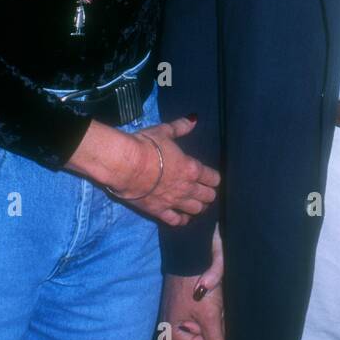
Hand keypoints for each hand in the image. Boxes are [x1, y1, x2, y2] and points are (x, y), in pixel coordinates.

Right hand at [65, 116, 219, 226]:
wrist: (125, 165)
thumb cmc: (146, 145)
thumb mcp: (164, 131)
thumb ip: (180, 127)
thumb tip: (193, 119)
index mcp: (192, 168)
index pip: (213, 178)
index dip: (214, 178)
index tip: (210, 178)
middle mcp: (187, 187)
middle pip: (208, 196)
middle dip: (208, 194)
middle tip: (203, 191)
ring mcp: (174, 201)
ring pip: (196, 210)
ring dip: (198, 207)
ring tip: (195, 204)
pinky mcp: (160, 211)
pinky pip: (176, 221)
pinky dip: (182, 219)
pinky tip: (182, 217)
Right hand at [163, 226, 224, 339]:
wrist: (190, 253)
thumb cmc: (198, 286)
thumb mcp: (210, 317)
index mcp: (172, 334)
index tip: (222, 324)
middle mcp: (170, 328)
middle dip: (213, 329)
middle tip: (214, 309)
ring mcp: (176, 315)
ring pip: (202, 328)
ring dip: (213, 320)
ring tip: (214, 302)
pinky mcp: (183, 304)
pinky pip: (199, 317)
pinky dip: (209, 313)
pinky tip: (213, 302)